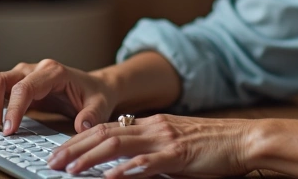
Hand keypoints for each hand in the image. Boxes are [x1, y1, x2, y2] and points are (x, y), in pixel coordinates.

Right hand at [0, 59, 117, 134]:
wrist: (95, 87)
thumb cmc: (96, 95)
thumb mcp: (100, 105)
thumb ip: (92, 115)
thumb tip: (81, 125)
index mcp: (53, 72)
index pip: (25, 87)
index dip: (14, 108)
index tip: (9, 129)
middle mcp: (36, 69)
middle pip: (3, 79)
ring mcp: (25, 75)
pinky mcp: (19, 84)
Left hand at [47, 114, 253, 177]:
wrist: (245, 139)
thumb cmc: (214, 145)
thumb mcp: (176, 143)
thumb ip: (152, 148)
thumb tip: (126, 161)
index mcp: (151, 124)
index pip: (106, 128)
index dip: (79, 139)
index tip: (59, 151)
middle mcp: (153, 127)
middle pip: (104, 134)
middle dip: (74, 148)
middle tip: (52, 161)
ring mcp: (165, 139)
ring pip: (118, 145)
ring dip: (90, 158)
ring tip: (70, 169)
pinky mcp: (179, 155)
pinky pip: (147, 162)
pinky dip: (126, 170)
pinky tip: (110, 178)